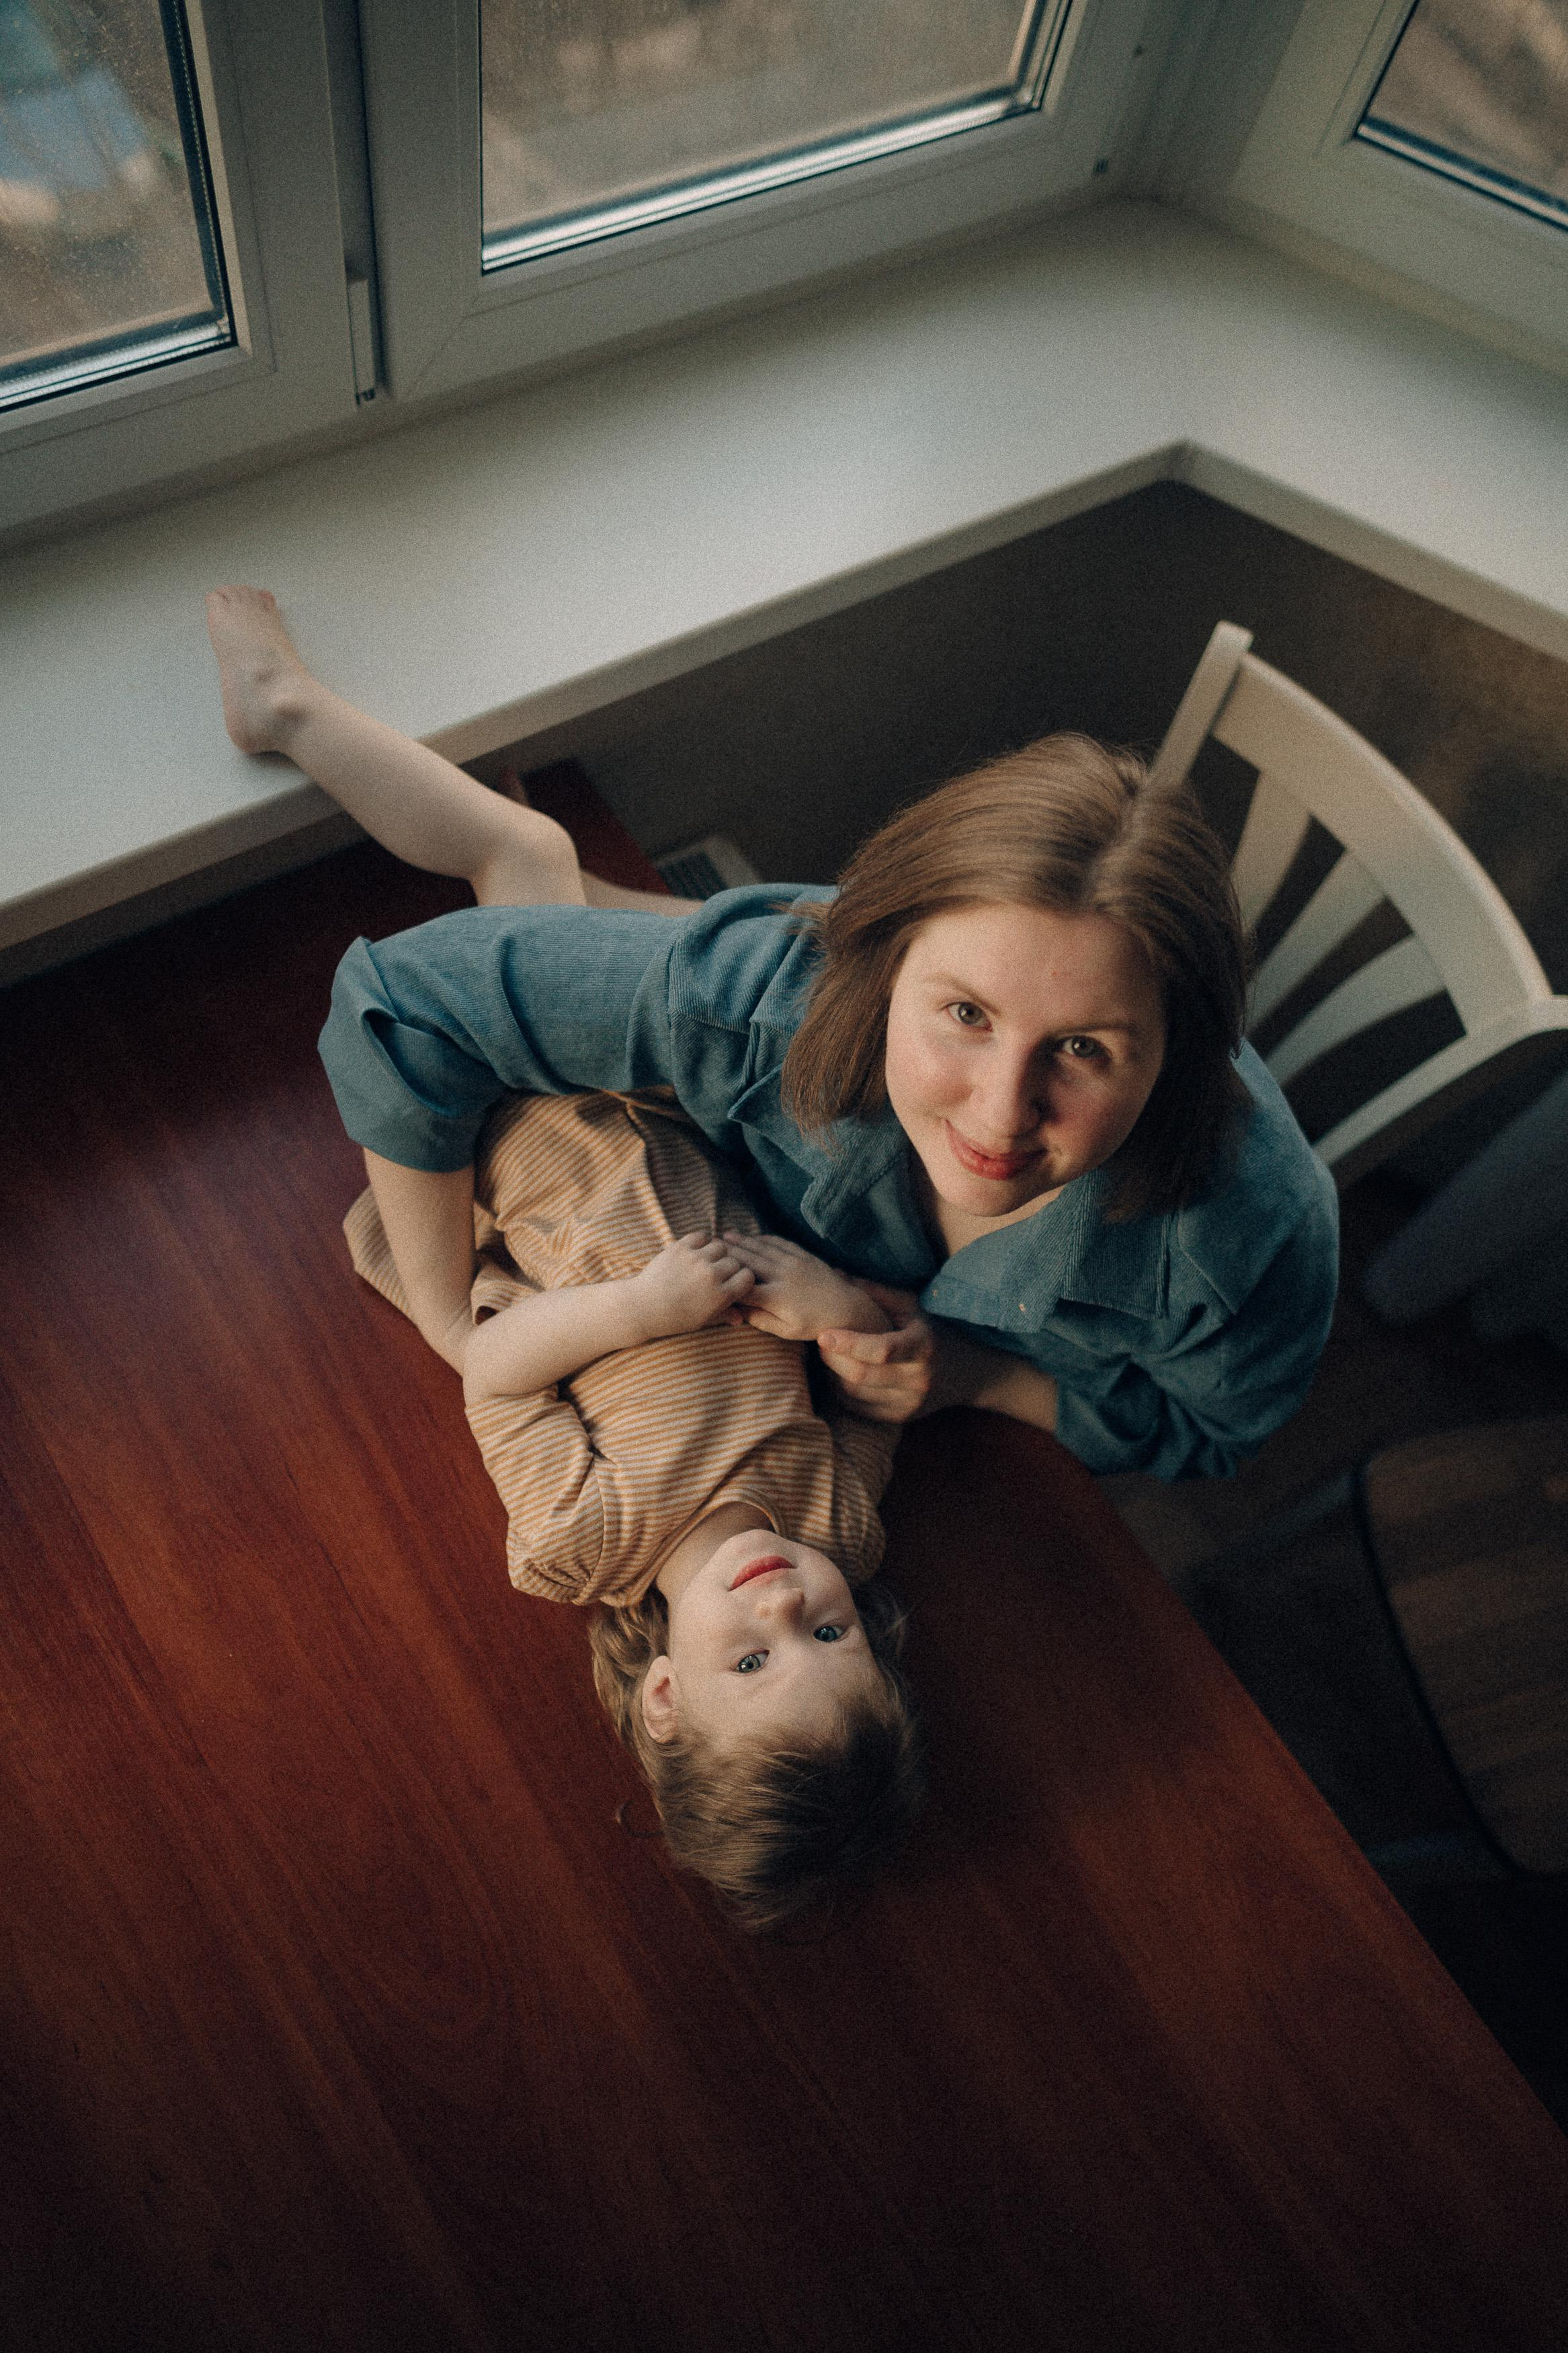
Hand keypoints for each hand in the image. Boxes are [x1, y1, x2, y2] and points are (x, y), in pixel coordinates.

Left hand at [629, 1233, 754, 1338]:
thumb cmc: (674, 1318)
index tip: (734, 1281)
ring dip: (717, 1252)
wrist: (643, 1307)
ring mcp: (696, 1259)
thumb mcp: (702, 1321)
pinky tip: (697, 1250)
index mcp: (720, 1296)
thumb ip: (724, 1315)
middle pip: (735, 1261)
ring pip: (720, 1246)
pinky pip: (702, 1236)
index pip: (748, 1277)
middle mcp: (711, 1275)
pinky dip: (702, 1241)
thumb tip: (741, 1319)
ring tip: (708, 1260)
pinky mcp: (680, 1247)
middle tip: (719, 1272)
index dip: (743, 1279)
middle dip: (730, 1267)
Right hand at [719, 1230, 888, 1341]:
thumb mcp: (786, 1331)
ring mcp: (794, 1263)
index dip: (725, 1279)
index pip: (743, 1286)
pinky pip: (780, 1243)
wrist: (846, 1309)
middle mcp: (783, 1276)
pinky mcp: (804, 1256)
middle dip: (729, 1253)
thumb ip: (761, 1320)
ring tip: (726, 1236)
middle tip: (711, 1246)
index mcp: (776, 1298)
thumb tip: (739, 1312)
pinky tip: (755, 1237)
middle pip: (749, 1261)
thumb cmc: (814, 1325)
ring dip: (743, 1241)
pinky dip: (765, 1239)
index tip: (711, 1274)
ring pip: (763, 1249)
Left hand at [817, 1284, 938, 1421]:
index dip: (850, 1344)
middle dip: (832, 1358)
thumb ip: (875, 1292)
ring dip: (833, 1374)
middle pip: (861, 1375)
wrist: (963, 1371)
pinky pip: (857, 1407)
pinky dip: (841, 1390)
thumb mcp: (910, 1305)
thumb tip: (837, 1275)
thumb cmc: (928, 1329)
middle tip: (821, 1341)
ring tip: (831, 1355)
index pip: (882, 1350)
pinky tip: (842, 1373)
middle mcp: (919, 1379)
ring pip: (854, 1393)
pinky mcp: (899, 1417)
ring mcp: (909, 1403)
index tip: (823, 1335)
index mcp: (923, 1346)